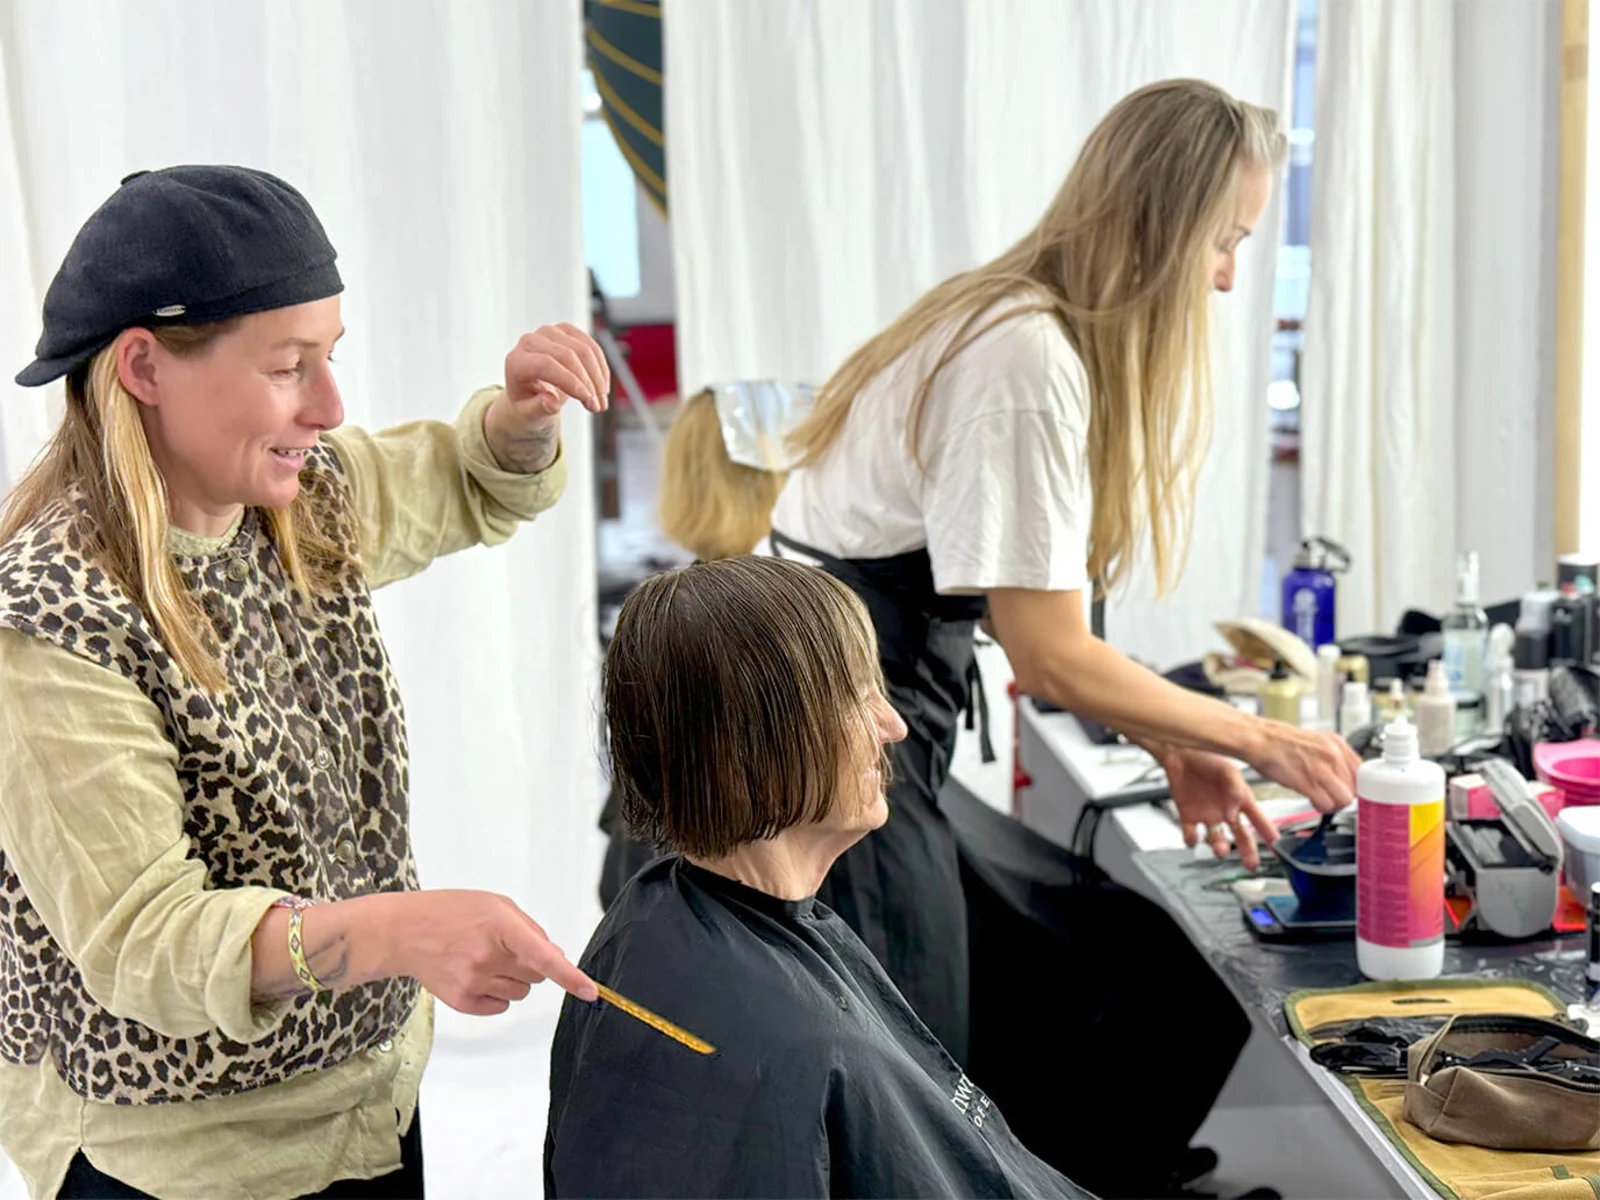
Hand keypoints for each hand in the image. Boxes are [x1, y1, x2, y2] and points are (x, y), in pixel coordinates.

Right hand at [391, 890, 596, 1015]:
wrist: (404, 932)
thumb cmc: (450, 912)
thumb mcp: (495, 904)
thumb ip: (529, 929)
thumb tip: (555, 957)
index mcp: (499, 926)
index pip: (543, 957)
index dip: (570, 976)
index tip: (590, 991)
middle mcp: (487, 956)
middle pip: (537, 976)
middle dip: (531, 964)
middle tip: (505, 948)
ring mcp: (473, 981)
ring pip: (522, 992)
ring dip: (514, 979)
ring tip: (486, 959)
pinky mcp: (462, 1001)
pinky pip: (501, 1006)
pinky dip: (497, 994)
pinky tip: (476, 975)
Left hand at [503, 323, 610, 422]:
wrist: (529, 389)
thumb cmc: (527, 402)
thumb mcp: (527, 413)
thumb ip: (537, 408)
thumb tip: (551, 404)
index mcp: (516, 361)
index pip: (546, 365)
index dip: (570, 382)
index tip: (587, 400)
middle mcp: (530, 341)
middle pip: (567, 356)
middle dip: (588, 383)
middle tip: (597, 406)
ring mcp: (549, 332)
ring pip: (583, 350)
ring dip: (598, 377)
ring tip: (601, 400)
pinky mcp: (565, 330)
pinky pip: (591, 346)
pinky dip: (601, 367)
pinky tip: (602, 385)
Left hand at [1164, 748, 1278, 869]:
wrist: (1179, 752)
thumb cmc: (1206, 756)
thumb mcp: (1228, 771)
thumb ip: (1234, 792)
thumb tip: (1233, 815)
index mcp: (1240, 798)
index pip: (1258, 819)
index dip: (1268, 832)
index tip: (1276, 846)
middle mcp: (1226, 809)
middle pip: (1240, 835)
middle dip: (1248, 851)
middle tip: (1252, 865)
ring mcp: (1208, 813)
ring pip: (1217, 838)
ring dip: (1219, 847)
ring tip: (1221, 849)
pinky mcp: (1188, 815)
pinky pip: (1191, 834)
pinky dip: (1191, 839)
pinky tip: (1193, 838)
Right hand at [1246, 722, 1359, 816]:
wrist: (1258, 739)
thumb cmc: (1280, 742)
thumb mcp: (1315, 742)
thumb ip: (1333, 757)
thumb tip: (1344, 776)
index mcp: (1337, 743)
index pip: (1362, 772)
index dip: (1354, 785)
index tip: (1346, 790)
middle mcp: (1333, 754)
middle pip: (1355, 788)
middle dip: (1343, 796)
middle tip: (1330, 796)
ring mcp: (1321, 768)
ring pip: (1344, 799)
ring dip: (1334, 804)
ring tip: (1321, 799)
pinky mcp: (1307, 781)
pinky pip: (1327, 804)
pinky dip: (1321, 807)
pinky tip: (1312, 801)